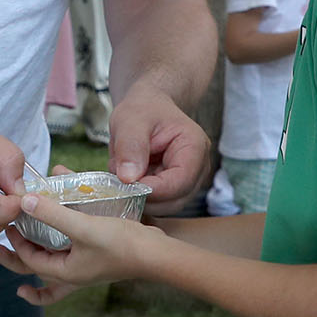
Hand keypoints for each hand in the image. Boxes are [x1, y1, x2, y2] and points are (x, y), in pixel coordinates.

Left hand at [0, 194, 162, 297]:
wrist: (157, 255)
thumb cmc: (121, 243)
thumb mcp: (83, 225)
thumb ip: (54, 213)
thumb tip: (24, 201)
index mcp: (65, 271)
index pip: (30, 259)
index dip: (16, 242)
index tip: (8, 222)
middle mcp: (73, 274)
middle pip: (34, 271)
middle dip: (13, 261)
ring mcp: (85, 270)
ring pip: (50, 274)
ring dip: (32, 265)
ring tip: (17, 261)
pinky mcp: (96, 260)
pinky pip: (69, 268)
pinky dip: (58, 267)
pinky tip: (60, 253)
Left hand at [106, 87, 209, 214]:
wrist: (147, 108)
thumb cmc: (143, 109)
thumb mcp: (130, 120)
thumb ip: (130, 146)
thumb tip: (128, 179)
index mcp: (195, 148)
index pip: (180, 182)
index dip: (154, 190)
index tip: (126, 186)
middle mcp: (198, 169)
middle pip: (175, 200)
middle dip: (144, 196)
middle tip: (117, 180)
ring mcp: (188, 183)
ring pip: (165, 207)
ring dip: (139, 197)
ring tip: (122, 173)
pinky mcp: (174, 191)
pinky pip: (157, 204)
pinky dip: (138, 197)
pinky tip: (127, 179)